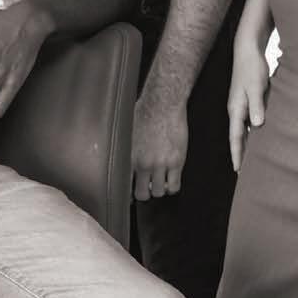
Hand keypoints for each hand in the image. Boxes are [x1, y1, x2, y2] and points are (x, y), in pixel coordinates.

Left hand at [132, 85, 187, 199]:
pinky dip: (172, 187)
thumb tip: (120, 157)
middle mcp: (145, 163)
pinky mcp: (177, 161)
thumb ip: (126, 149)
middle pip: (143, 194)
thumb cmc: (144, 112)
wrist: (163, 103)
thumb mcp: (127, 132)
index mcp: (130, 156)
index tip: (130, 193)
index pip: (126, 185)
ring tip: (159, 182)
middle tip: (147, 188)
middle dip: (144, 193)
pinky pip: (175, 186)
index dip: (128, 192)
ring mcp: (162, 164)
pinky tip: (170, 180)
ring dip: (159, 189)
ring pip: (159, 192)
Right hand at [227, 40, 269, 171]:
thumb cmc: (252, 67)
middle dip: (239, 153)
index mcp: (236, 108)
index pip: (235, 136)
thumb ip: (257, 105)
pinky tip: (258, 136)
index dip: (237, 153)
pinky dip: (251, 132)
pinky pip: (248, 121)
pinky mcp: (247, 100)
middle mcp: (236, 109)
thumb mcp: (256, 86)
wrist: (248, 50)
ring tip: (250, 159)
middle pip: (237, 136)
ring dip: (245, 143)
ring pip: (242, 129)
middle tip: (242, 171)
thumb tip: (257, 125)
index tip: (237, 169)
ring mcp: (241, 104)